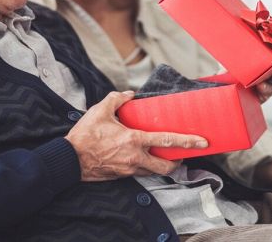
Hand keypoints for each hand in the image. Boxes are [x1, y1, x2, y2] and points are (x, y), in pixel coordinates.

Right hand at [64, 91, 208, 181]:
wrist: (69, 160)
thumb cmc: (84, 135)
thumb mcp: (100, 110)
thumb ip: (118, 98)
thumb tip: (130, 94)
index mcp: (133, 140)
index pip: (167, 141)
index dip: (188, 142)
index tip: (202, 142)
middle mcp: (135, 158)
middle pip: (167, 166)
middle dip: (178, 162)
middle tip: (183, 154)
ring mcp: (129, 169)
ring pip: (154, 171)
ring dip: (161, 165)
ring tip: (163, 155)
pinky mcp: (122, 176)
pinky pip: (140, 172)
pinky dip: (146, 166)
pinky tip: (141, 157)